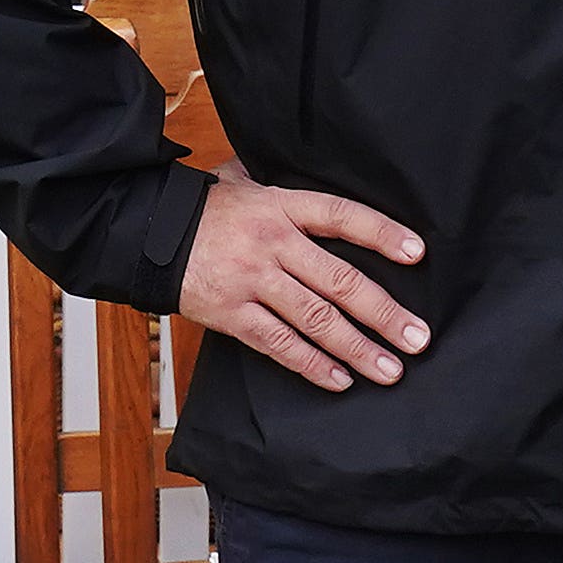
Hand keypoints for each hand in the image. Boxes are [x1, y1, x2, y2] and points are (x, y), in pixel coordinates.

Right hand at [183, 175, 429, 391]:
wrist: (143, 232)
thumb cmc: (202, 209)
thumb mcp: (243, 183)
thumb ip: (284, 191)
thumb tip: (324, 182)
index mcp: (280, 205)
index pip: (341, 216)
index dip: (381, 234)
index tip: (418, 253)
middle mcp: (272, 243)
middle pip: (339, 280)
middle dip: (385, 313)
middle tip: (419, 338)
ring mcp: (251, 280)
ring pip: (315, 319)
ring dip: (358, 347)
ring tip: (391, 369)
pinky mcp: (230, 313)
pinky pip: (278, 344)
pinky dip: (312, 364)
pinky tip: (340, 380)